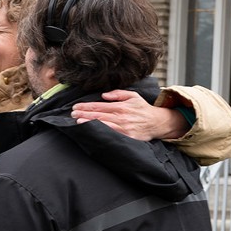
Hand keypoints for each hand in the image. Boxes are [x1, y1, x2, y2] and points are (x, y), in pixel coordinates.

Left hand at [71, 89, 188, 140]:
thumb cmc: (143, 109)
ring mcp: (124, 127)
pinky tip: (92, 132)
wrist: (158, 122)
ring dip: (89, 123)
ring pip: (103, 124)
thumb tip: (104, 94)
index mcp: (121, 106)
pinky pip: (111, 134)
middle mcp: (121, 116)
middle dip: (84, 114)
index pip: (99, 106)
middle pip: (99, 115)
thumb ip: (118, 93)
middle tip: (72, 114)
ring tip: (78, 122)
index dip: (86, 106)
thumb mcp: (133, 96)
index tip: (76, 106)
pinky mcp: (127, 137)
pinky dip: (101, 133)